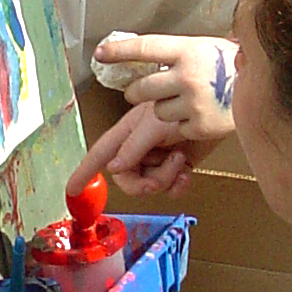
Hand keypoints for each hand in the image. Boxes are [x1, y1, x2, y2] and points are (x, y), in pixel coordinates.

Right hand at [76, 106, 194, 199]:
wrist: (219, 107)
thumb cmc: (185, 102)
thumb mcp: (154, 123)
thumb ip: (133, 146)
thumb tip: (114, 168)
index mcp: (128, 133)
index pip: (99, 154)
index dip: (84, 171)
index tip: (72, 189)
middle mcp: (140, 147)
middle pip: (126, 178)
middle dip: (141, 184)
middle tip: (156, 180)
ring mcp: (158, 158)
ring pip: (150, 185)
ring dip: (165, 179)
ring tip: (179, 160)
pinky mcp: (177, 167)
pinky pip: (170, 188)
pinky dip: (178, 185)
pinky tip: (186, 172)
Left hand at [95, 33, 236, 144]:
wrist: (263, 85)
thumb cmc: (227, 65)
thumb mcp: (199, 49)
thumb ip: (172, 56)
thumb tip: (135, 56)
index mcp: (186, 50)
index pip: (143, 48)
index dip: (118, 51)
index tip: (100, 53)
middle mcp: (188, 75)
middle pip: (140, 89)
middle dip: (136, 93)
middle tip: (140, 91)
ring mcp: (194, 101)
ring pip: (156, 113)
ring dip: (164, 110)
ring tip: (186, 100)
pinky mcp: (201, 125)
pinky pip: (176, 129)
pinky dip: (183, 125)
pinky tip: (199, 113)